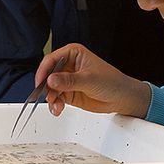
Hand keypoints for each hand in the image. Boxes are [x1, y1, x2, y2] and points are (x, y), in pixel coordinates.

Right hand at [37, 43, 151, 117]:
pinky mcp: (68, 93)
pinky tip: (58, 108)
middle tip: (49, 97)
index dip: (44, 71)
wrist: (123, 98)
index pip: (51, 60)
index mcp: (73, 54)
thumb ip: (69, 80)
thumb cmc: (112, 82)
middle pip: (48, 75)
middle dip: (46, 87)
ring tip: (56, 106)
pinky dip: (55, 104)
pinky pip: (56, 98)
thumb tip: (51, 80)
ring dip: (51, 98)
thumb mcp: (89, 80)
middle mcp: (68, 66)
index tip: (40, 83)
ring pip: (50, 88)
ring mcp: (67, 80)